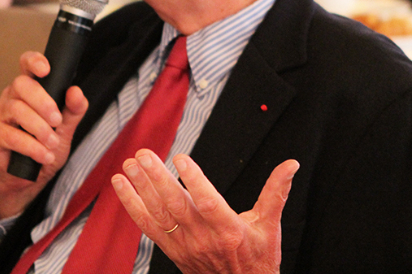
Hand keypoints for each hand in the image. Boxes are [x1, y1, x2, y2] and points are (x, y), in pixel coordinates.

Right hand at [0, 52, 87, 218]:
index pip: (26, 65)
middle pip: (21, 84)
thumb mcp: (65, 129)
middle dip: (43, 102)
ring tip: (52, 143)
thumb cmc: (45, 148)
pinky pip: (9, 135)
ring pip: (16, 110)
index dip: (34, 62)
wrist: (29, 179)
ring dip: (38, 128)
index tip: (46, 69)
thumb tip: (76, 92)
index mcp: (29, 90)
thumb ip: (73, 110)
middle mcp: (11, 97)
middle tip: (57, 121)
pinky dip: (30, 146)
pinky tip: (43, 155)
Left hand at [112, 150, 298, 273]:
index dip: (194, 180)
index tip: (181, 158)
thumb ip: (276, 192)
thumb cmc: (258, 258)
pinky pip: (147, 226)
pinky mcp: (172, 250)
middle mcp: (204, 238)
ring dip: (141, 188)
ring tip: (129, 163)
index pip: (208, 203)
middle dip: (158, 179)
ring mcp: (185, 246)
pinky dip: (132, 205)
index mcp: (229, 230)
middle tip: (145, 154)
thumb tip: (291, 164)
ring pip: (159, 214)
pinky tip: (120, 185)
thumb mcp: (270, 225)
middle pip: (176, 206)